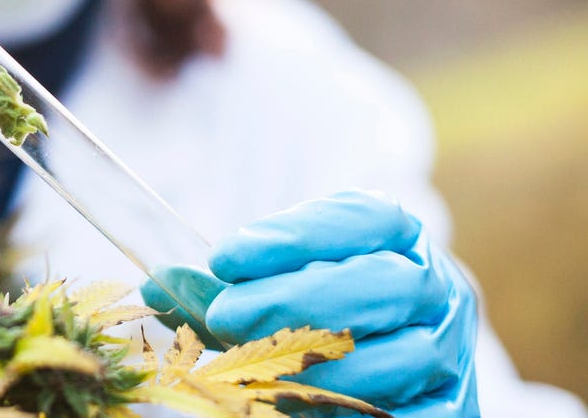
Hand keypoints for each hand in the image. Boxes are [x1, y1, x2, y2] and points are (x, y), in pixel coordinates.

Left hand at [143, 191, 478, 415]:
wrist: (397, 358)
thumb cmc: (326, 308)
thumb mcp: (280, 282)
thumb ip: (230, 285)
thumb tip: (160, 286)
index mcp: (399, 236)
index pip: (363, 217)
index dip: (294, 235)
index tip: (225, 257)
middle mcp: (436, 285)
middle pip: (381, 283)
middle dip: (296, 300)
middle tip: (227, 315)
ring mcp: (450, 348)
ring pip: (401, 355)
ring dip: (322, 368)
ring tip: (256, 371)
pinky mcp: (455, 406)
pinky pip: (417, 417)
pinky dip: (357, 415)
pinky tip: (295, 408)